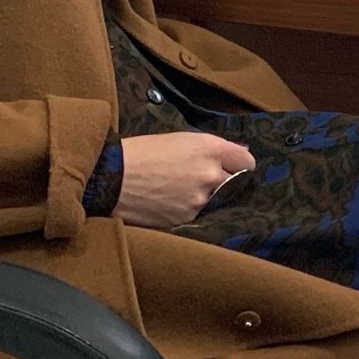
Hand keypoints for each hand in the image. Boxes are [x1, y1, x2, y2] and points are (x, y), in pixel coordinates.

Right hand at [115, 132, 253, 229]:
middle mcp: (210, 175)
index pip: (247, 162)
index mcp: (210, 149)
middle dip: (223, 181)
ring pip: (215, 200)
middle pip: (234, 183)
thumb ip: (212, 148)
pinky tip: (170, 202)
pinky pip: (198, 214)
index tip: (234, 168)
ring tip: (179, 190)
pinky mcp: (186, 218)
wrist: (112, 178)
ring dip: (204, 197)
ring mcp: (199, 200)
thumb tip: (239, 154)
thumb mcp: (180, 139)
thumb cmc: (142, 153)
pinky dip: (189, 209)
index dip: (240, 165)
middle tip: (203, 180)